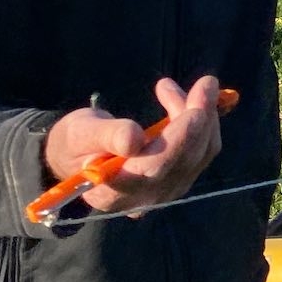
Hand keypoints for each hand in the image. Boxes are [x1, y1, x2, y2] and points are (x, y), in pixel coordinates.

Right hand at [41, 76, 225, 215]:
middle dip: (201, 118)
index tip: (194, 112)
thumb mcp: (80, 134)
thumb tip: (133, 139)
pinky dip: (201, 121)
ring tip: (172, 87)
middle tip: (205, 82)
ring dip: (202, 114)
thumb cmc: (75, 143)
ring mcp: (165, 191)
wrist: (80, 156)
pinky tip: (182, 99)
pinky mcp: (180, 179)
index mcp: (112, 193)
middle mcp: (145, 198)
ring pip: (201, 152)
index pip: (154, 168)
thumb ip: (105, 136)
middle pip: (185, 160)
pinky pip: (203, 149)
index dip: (178, 141)